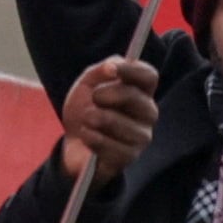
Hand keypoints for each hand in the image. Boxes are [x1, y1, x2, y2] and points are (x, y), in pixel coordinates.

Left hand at [58, 57, 159, 183]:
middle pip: (134, 96)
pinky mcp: (130, 156)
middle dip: (106, 94)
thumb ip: (99, 70)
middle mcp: (147, 112)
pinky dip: (91, 138)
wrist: (73, 142)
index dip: (132, 70)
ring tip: (86, 120)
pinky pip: (109, 145)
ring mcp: (142, 136)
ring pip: (119, 122)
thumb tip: (112, 66)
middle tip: (93, 98)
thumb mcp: (87, 84)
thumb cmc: (86, 109)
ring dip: (94, 119)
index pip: (149, 76)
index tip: (111, 70)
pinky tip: (87, 137)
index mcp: (141, 91)